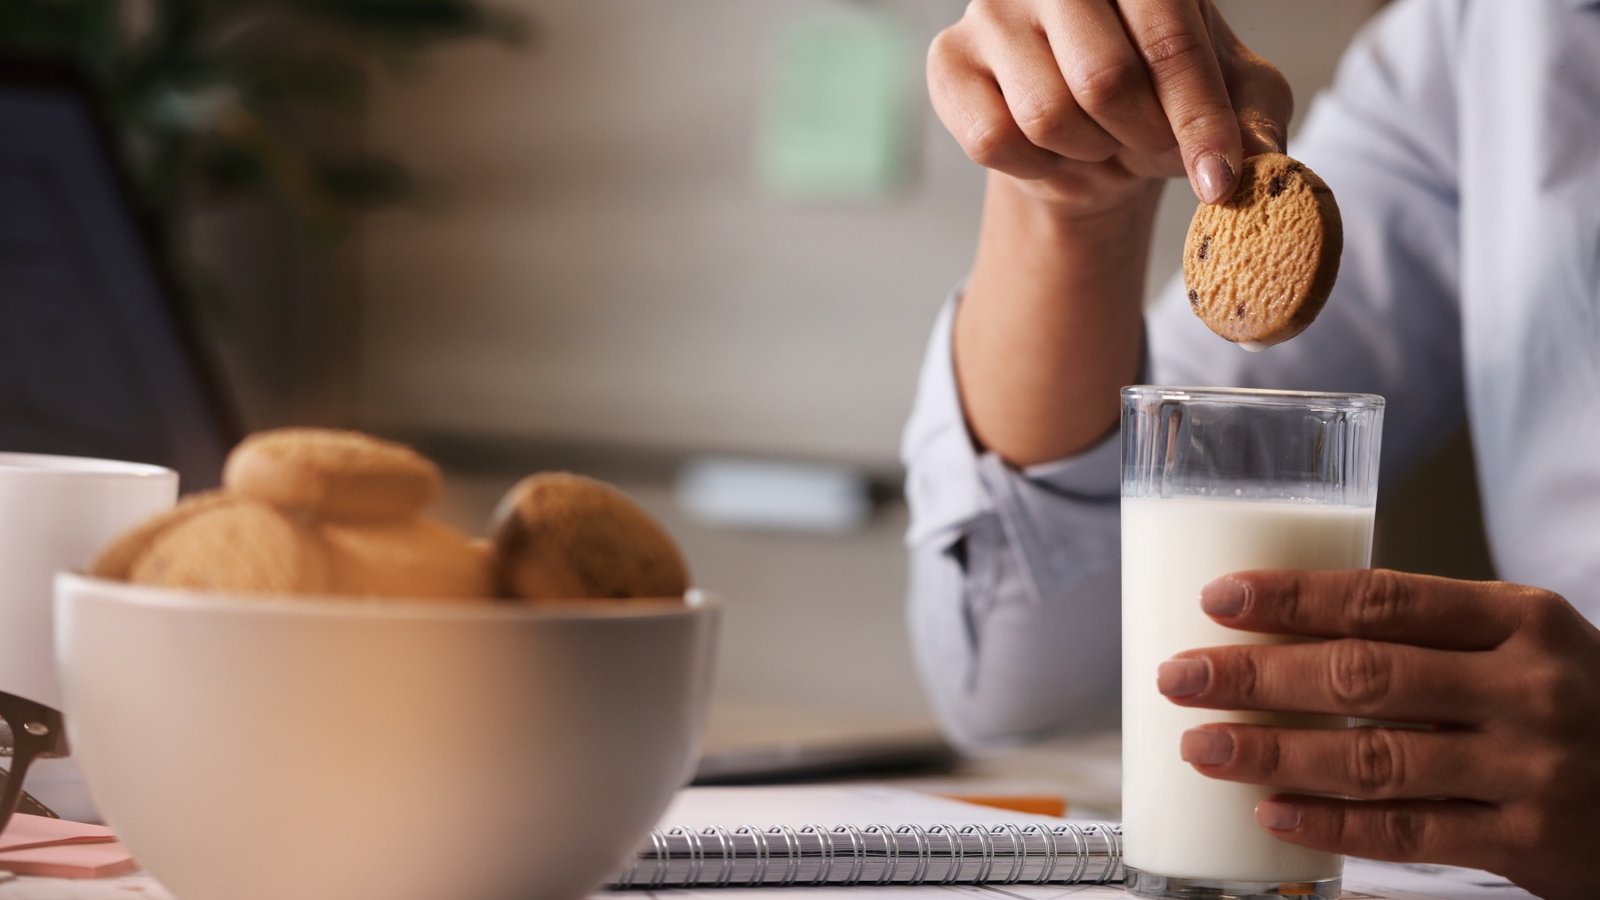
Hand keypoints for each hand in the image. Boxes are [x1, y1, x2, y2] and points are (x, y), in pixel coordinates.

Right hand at [926, 0, 1290, 213]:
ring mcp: (993, 9)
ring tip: (1101, 139)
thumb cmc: (1161, 99)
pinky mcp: (948, 60)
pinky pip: (994, 139)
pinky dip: (1035, 166)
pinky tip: (1051, 149)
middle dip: (1141, 138)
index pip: (1168, 38)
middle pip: (1102, 79)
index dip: (1198, 118)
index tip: (1220, 181)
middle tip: (1153, 149)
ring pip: (1046, 115)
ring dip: (1088, 151)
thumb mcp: (1230, 102)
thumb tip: (1264, 163)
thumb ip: (1255, 121)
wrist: (1087, 132)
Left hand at [1156, 569, 1599, 899]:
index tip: (1218, 598)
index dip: (1294, 597)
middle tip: (1182, 677)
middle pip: (1365, 676)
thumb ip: (1431, 636)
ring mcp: (1532, 769)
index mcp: (1519, 619)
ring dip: (1275, 753)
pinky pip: (1410, 833)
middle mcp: (1527, 688)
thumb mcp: (1523, 643)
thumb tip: (1284, 633)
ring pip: (1375, 759)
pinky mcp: (1530, 842)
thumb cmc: (1575, 701)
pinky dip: (1331, 824)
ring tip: (1203, 747)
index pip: (1385, 599)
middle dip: (1258, 676)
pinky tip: (1271, 812)